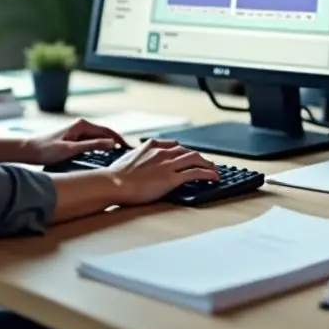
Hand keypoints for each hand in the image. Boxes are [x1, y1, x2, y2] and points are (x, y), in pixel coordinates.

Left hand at [24, 118, 128, 164]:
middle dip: (116, 143)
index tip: (130, 149)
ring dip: (108, 146)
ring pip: (99, 138)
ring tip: (119, 157)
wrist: (29, 150)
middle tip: (128, 156)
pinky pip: (92, 142)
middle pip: (105, 134)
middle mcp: (81, 125)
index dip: (120, 140)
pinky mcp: (74, 137)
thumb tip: (112, 143)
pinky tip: (104, 156)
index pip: (108, 131)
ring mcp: (78, 131)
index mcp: (82, 124)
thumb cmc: (47, 150)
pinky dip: (100, 148)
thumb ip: (92, 146)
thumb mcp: (71, 149)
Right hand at [105, 139, 219, 204]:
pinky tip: (214, 178)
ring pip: (196, 158)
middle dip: (199, 157)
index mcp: (151, 146)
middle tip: (206, 164)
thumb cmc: (115, 176)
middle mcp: (162, 152)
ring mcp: (168, 164)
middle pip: (187, 151)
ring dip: (208, 164)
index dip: (184, 152)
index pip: (174, 145)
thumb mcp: (127, 159)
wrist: (113, 183)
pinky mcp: (172, 178)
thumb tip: (135, 162)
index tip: (187, 156)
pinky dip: (208, 173)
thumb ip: (136, 158)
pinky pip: (196, 172)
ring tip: (215, 171)